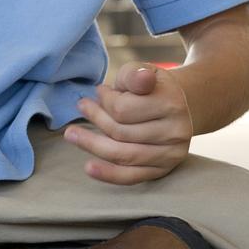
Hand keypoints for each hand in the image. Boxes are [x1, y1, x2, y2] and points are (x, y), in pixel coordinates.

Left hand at [65, 62, 192, 184]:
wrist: (176, 106)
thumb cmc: (150, 87)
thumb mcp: (140, 72)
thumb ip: (135, 75)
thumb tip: (143, 78)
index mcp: (171, 103)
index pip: (123, 109)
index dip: (105, 100)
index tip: (101, 91)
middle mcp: (176, 132)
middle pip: (121, 133)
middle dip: (96, 119)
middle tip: (82, 106)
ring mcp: (171, 154)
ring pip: (123, 154)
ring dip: (92, 144)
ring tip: (72, 134)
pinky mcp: (162, 170)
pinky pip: (132, 177)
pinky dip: (108, 174)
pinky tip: (89, 168)